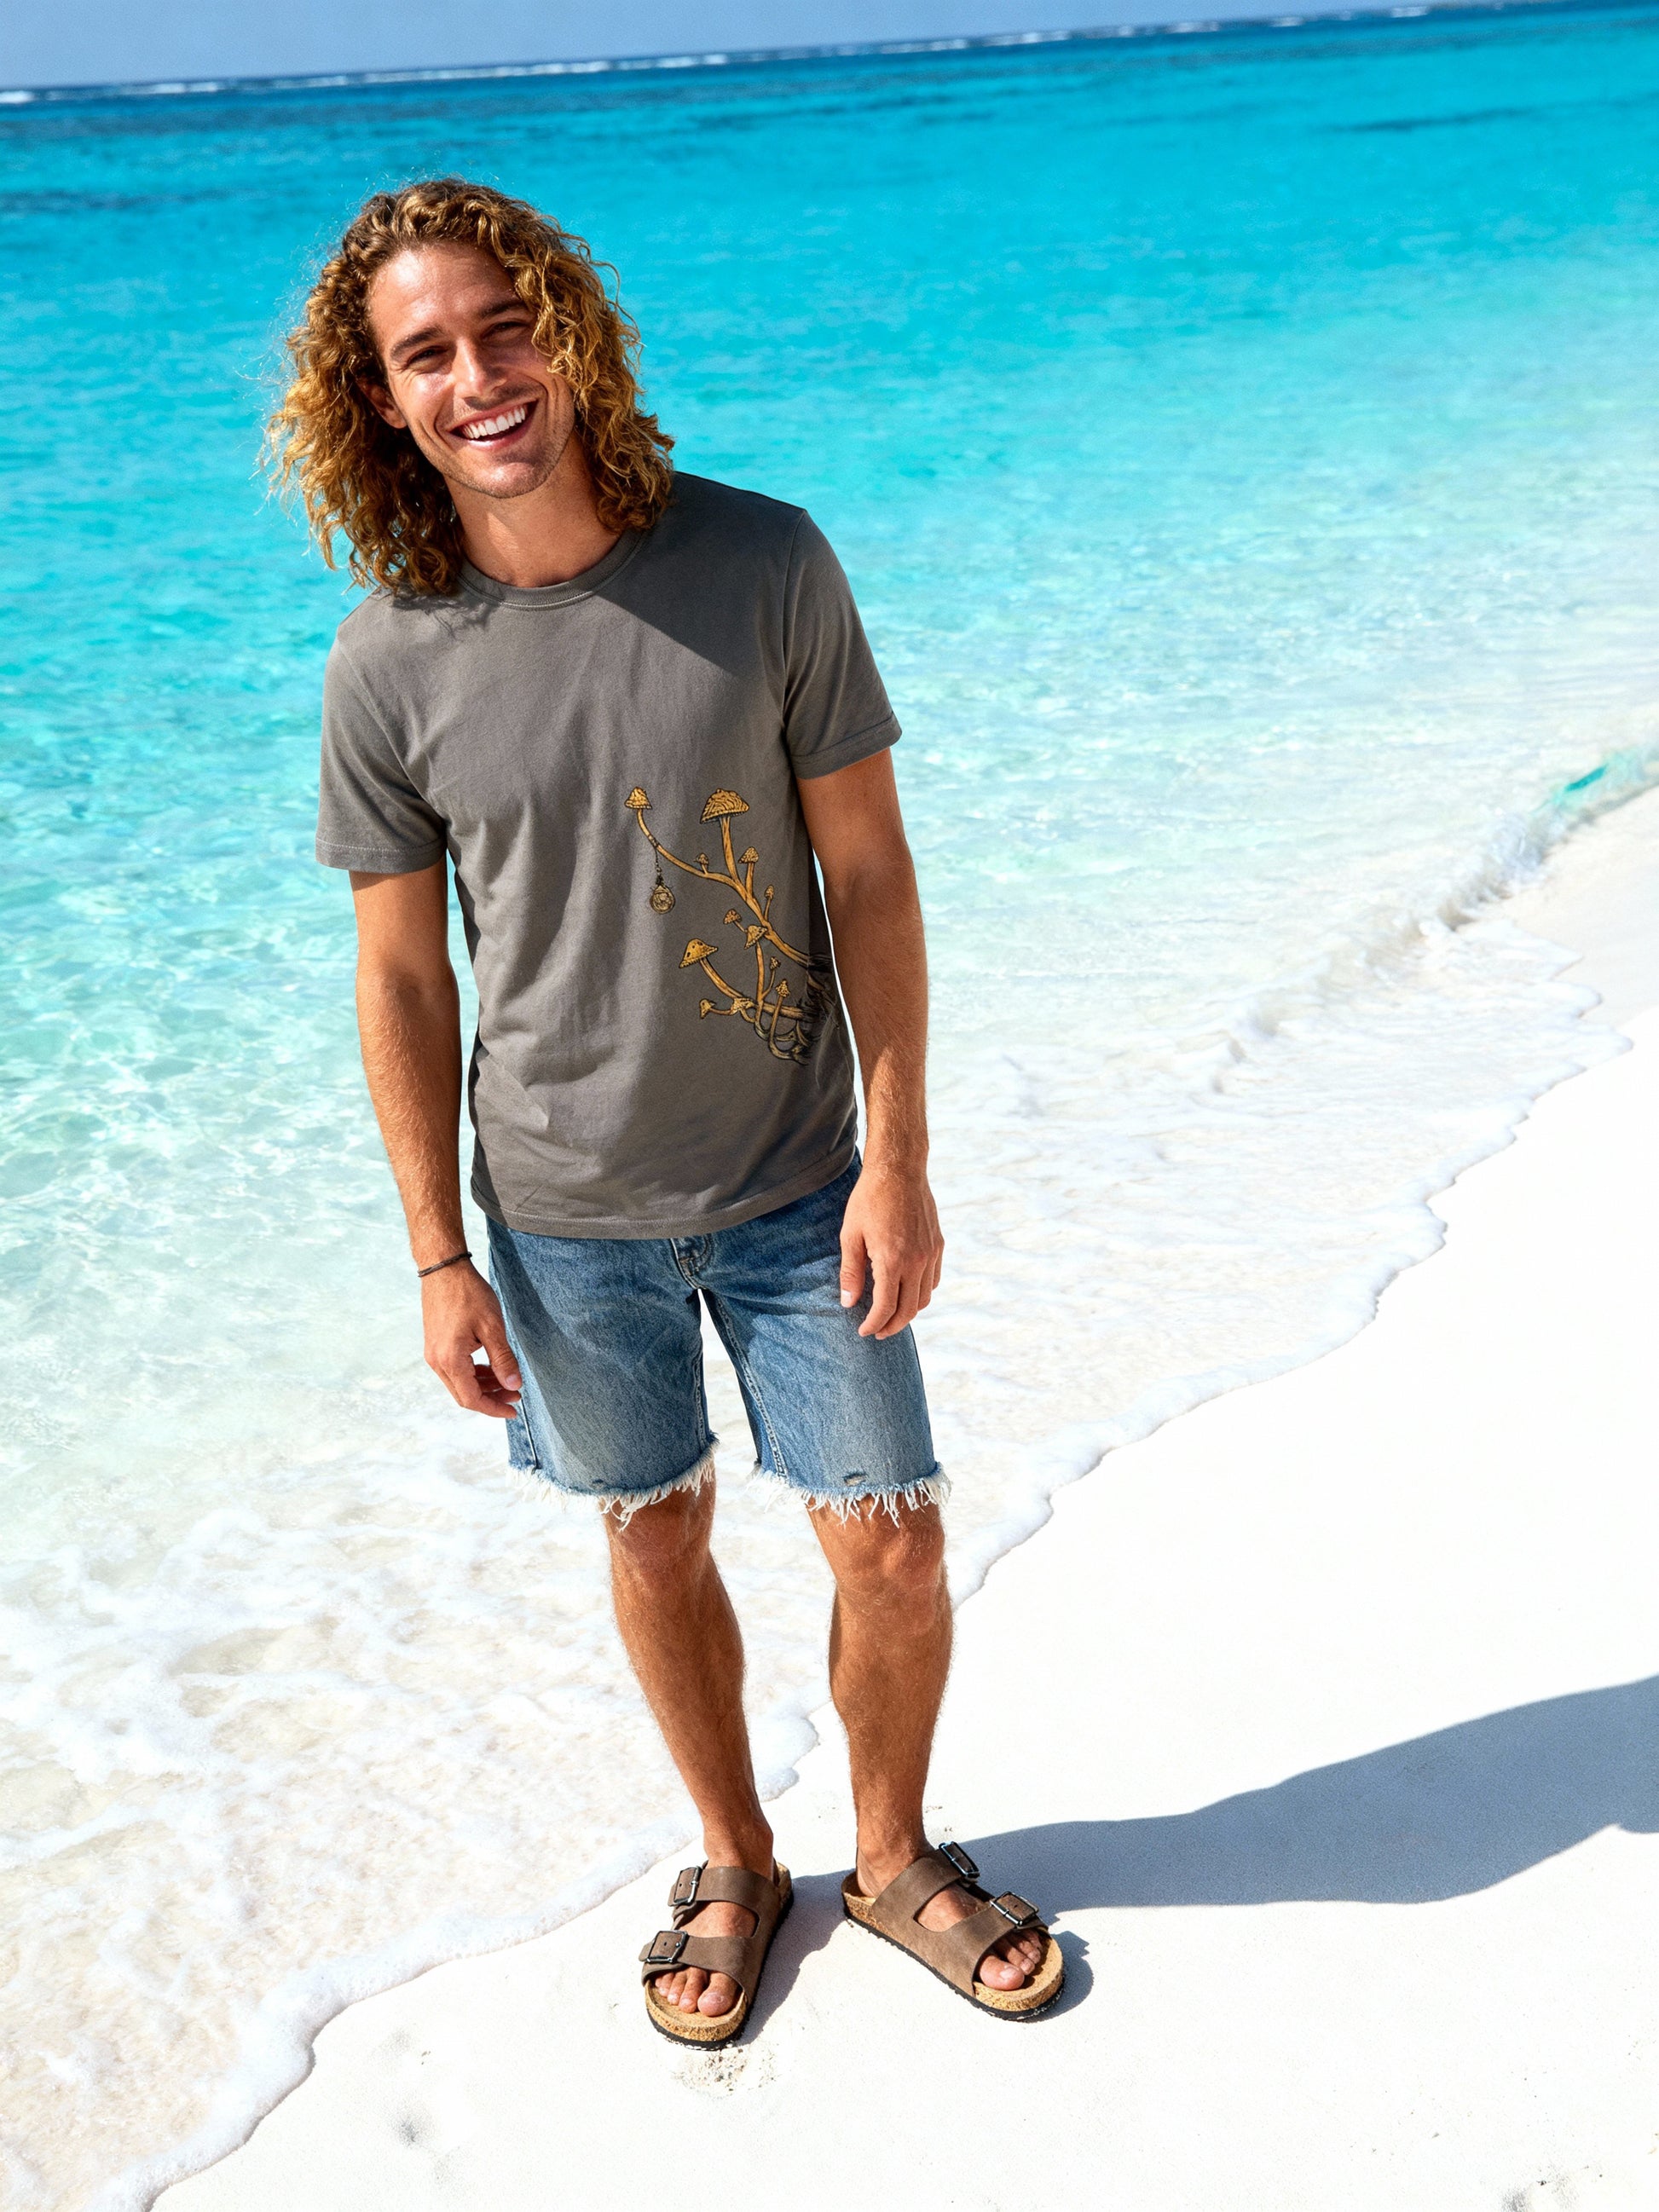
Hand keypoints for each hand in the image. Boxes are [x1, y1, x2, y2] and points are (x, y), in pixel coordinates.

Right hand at [421, 1261, 522, 1417]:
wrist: (444, 1269)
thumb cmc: (468, 1294)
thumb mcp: (492, 1327)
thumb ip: (503, 1359)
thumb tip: (513, 1385)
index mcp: (450, 1360)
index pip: (472, 1398)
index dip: (494, 1408)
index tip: (513, 1411)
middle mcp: (437, 1361)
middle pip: (464, 1394)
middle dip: (491, 1398)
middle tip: (516, 1395)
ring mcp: (434, 1353)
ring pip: (460, 1383)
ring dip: (483, 1386)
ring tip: (507, 1382)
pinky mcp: (436, 1345)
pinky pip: (455, 1369)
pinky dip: (474, 1374)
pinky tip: (491, 1367)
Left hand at [839, 1161, 944, 1339]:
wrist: (899, 1170)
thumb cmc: (870, 1199)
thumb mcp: (851, 1235)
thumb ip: (851, 1272)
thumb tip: (849, 1303)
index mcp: (892, 1260)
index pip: (886, 1307)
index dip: (874, 1324)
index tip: (863, 1331)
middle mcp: (916, 1261)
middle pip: (909, 1309)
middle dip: (892, 1325)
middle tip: (877, 1331)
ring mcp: (930, 1253)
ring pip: (925, 1297)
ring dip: (909, 1312)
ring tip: (892, 1315)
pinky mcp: (938, 1244)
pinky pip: (934, 1280)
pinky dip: (922, 1293)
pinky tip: (907, 1291)